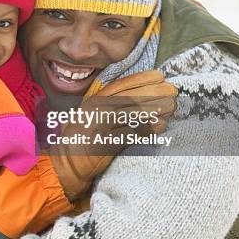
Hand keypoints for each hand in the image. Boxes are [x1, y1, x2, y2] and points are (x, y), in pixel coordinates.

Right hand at [45, 70, 177, 200]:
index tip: (160, 75)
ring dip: (153, 109)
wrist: (65, 163)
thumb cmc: (80, 140)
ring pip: (130, 112)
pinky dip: (146, 129)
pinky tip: (160, 126)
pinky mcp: (103, 143)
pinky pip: (129, 133)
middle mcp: (95, 110)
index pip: (120, 85)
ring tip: (171, 107)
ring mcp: (98, 125)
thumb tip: (139, 100)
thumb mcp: (91, 117)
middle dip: (153, 92)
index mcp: (93, 101)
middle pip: (129, 97)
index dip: (141, 79)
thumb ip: (110, 108)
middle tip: (173, 91)